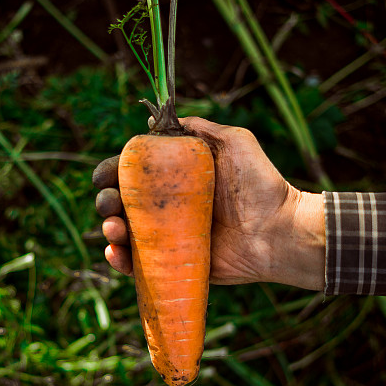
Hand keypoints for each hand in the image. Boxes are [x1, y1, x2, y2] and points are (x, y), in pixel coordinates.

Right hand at [93, 117, 324, 289]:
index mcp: (176, 179)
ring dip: (110, 231)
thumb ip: (199, 128)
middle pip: (123, 204)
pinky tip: (114, 254)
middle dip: (107, 202)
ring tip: (113, 229)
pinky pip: (140, 266)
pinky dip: (120, 261)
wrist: (279, 230)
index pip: (134, 173)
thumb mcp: (234, 142)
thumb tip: (156, 119)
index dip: (114, 172)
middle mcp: (169, 208)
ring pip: (126, 235)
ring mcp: (170, 238)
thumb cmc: (260, 184)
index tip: (105, 175)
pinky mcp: (175, 265)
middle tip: (110, 204)